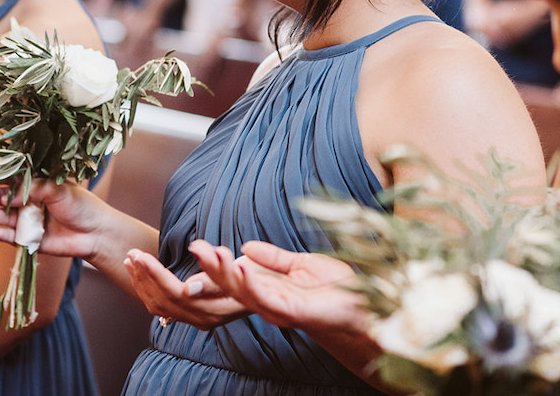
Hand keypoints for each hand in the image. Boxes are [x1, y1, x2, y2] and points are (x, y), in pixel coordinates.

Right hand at [0, 178, 105, 259]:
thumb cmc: (81, 205)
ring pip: (6, 219)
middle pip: (4, 199)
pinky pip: (15, 238)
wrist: (97, 233)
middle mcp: (32, 203)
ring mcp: (31, 222)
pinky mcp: (33, 241)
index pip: (14, 180)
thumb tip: (9, 190)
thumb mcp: (58, 189)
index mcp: (39, 186)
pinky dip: (5, 236)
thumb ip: (34, 188)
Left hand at [123, 248, 247, 329]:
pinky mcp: (193, 315)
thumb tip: (188, 286)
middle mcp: (204, 319)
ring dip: (142, 281)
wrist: (270, 289)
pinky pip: (162, 307)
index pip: (175, 293)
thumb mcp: (242, 273)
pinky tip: (139, 272)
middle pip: (163, 300)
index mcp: (214, 310)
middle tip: (132, 252)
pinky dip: (147, 288)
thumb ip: (215, 277)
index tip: (141, 254)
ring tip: (131, 258)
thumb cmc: (258, 274)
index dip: (155, 274)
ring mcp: (197, 320)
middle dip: (144, 275)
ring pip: (158, 305)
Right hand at [190, 240, 367, 334]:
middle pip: (231, 286)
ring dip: (225, 274)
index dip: (213, 265)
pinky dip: (251, 284)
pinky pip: (265, 299)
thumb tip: (246, 247)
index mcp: (268, 289)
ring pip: (242, 292)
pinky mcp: (291, 313)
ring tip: (212, 254)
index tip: (195, 247)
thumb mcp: (300, 265)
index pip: (233, 277)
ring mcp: (278, 309)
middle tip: (194, 246)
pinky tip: (241, 269)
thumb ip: (273, 258)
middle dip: (211, 268)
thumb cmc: (335, 288)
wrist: (364, 308)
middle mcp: (268, 301)